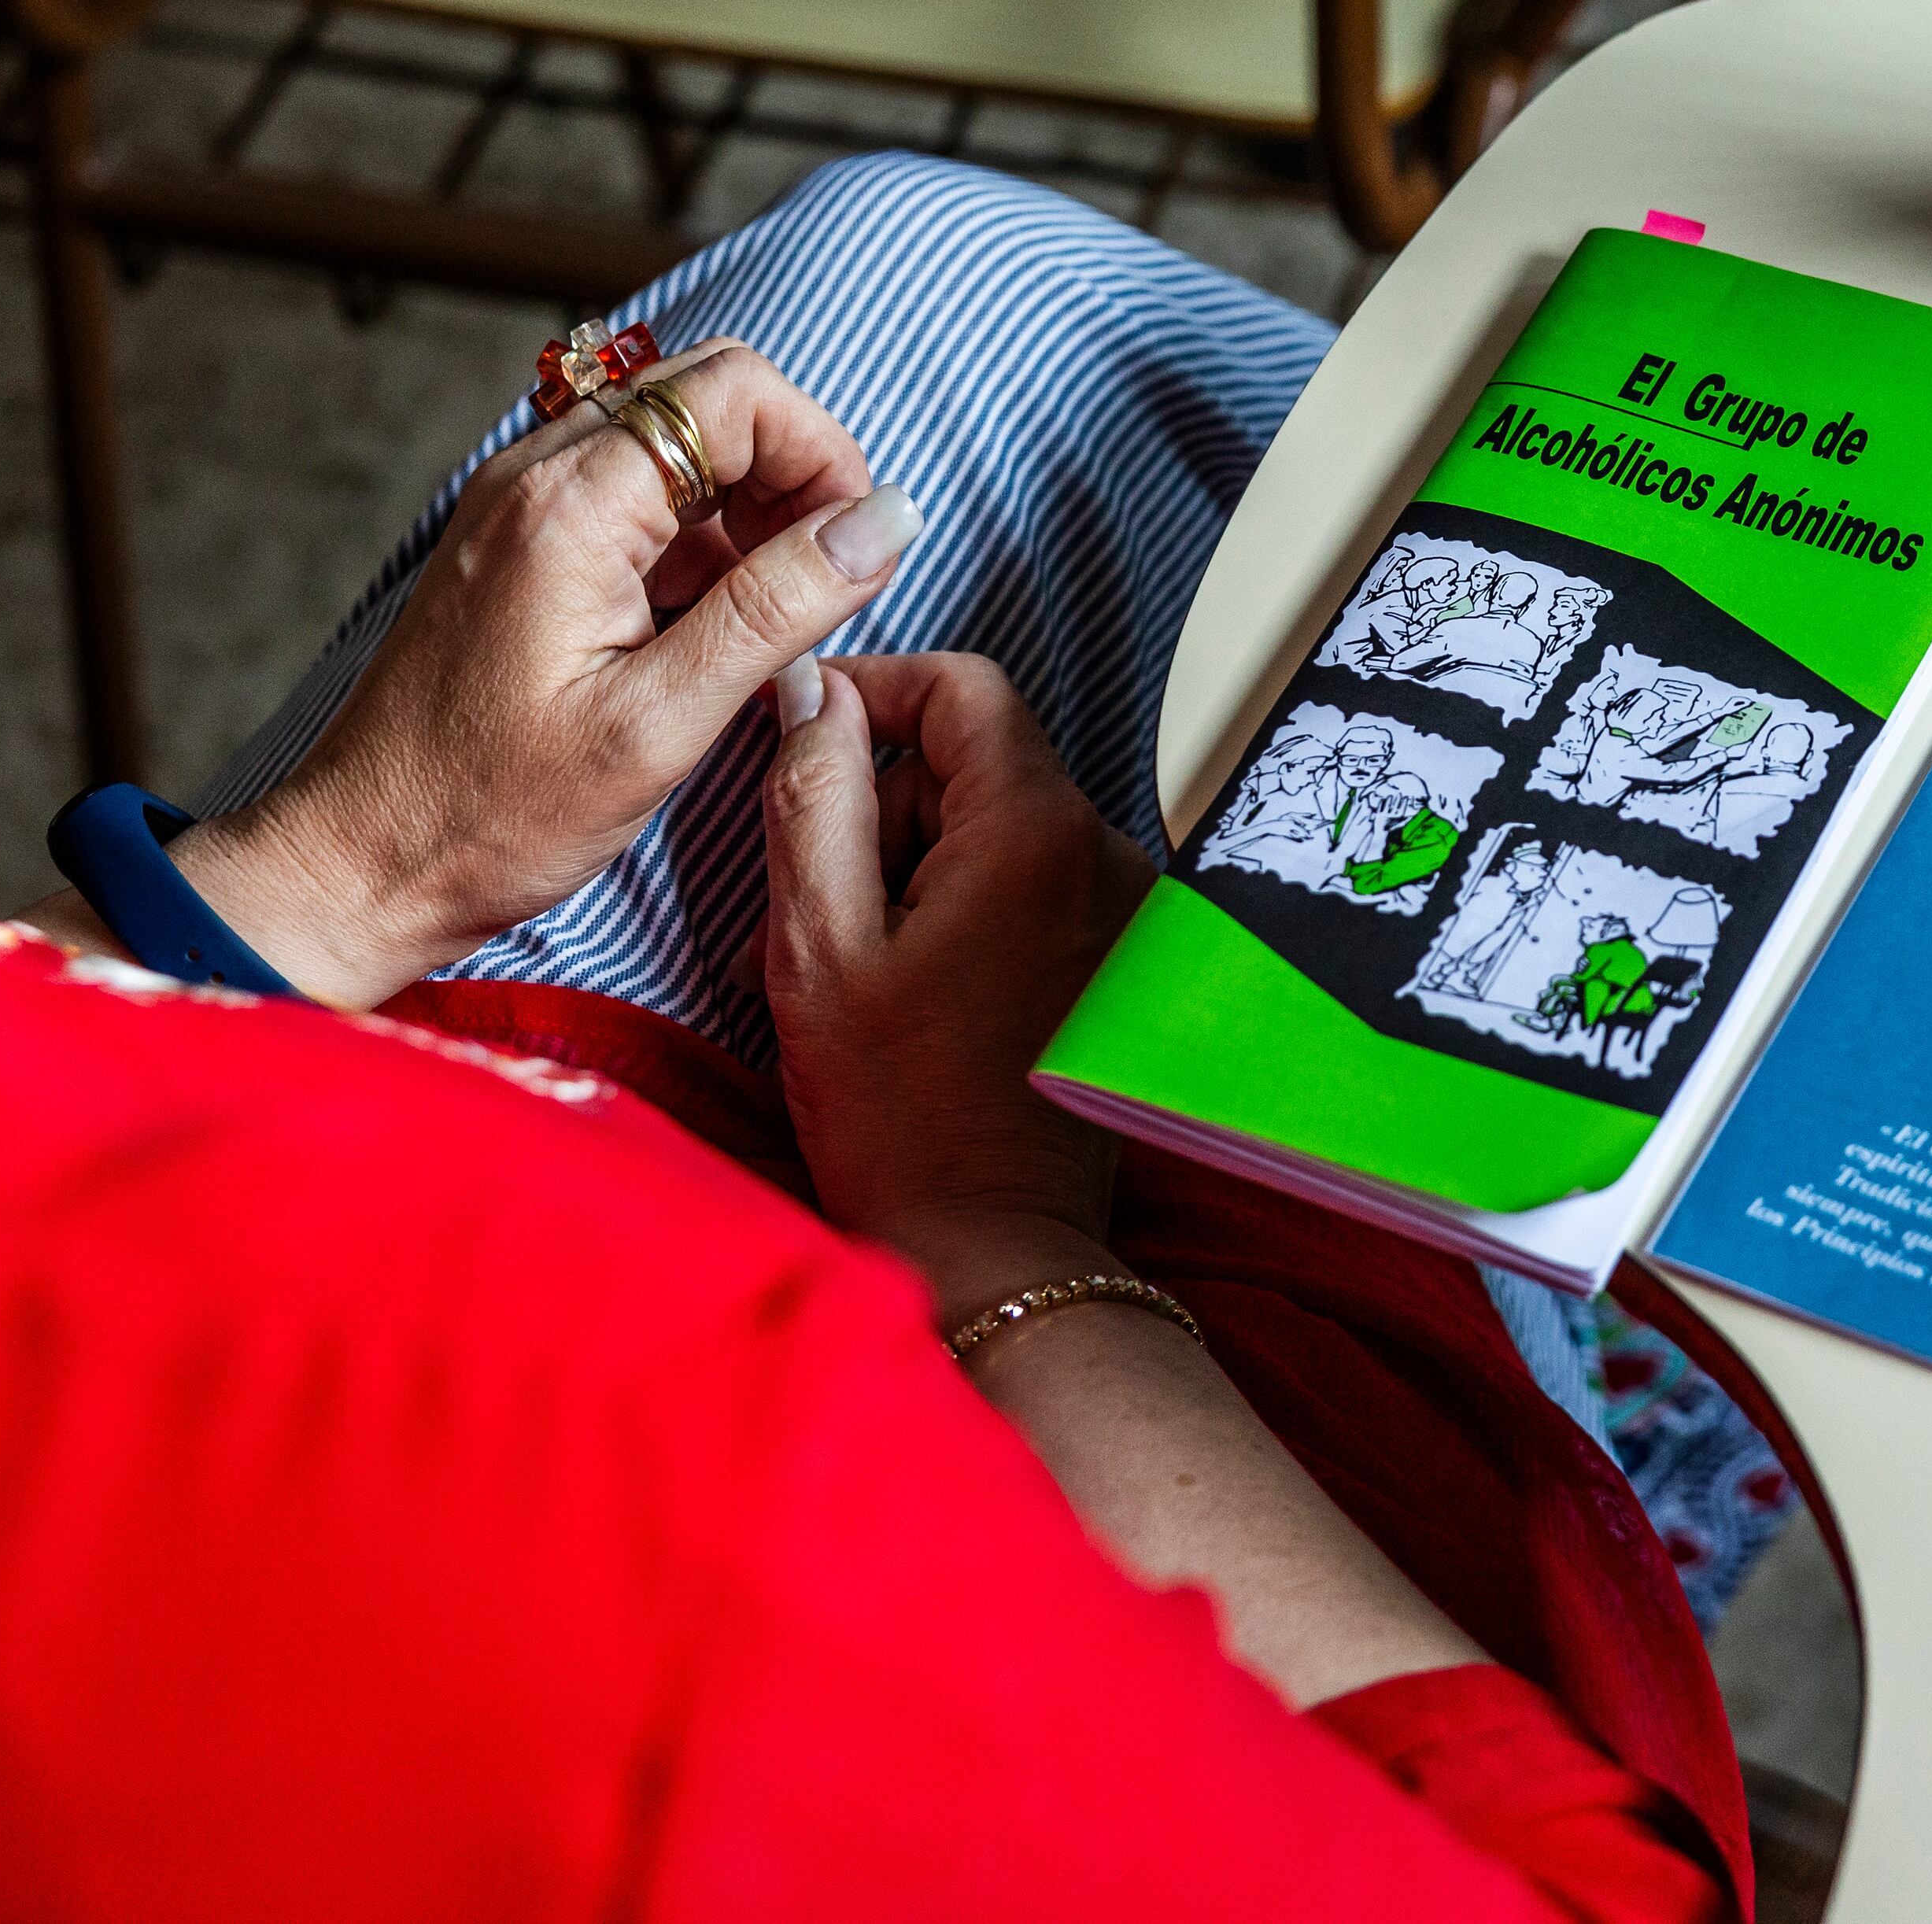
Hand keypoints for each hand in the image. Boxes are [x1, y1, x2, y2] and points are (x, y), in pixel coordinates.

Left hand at [179, 342, 919, 1004]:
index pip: (734, 391)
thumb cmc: (491, 814)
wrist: (358, 864)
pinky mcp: (522, 547)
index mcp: (568, 506)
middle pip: (708, 396)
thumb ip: (779, 607)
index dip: (821, 452)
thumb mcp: (660, 724)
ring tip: (772, 618)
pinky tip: (715, 630)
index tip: (855, 546)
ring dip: (752, 507)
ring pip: (677, 441)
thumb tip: (887, 520)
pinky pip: (637, 496)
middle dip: (794, 471)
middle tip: (822, 579)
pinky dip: (701, 540)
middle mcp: (536, 478)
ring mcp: (523, 507)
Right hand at [755, 652, 1153, 1284]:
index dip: (874, 692)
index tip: (805, 733)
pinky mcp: (1123, 952)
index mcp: (1037, 836)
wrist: (991, 1244)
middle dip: (889, 806)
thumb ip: (815, 799)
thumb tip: (813, 695)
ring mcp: (1126, 906)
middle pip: (979, 759)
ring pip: (999, 821)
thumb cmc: (897, 1115)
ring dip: (921, 863)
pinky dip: (966, 904)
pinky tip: (925, 988)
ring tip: (875, 964)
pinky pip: (1032, 879)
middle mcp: (1105, 854)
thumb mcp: (818, 945)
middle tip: (829, 905)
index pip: (965, 687)